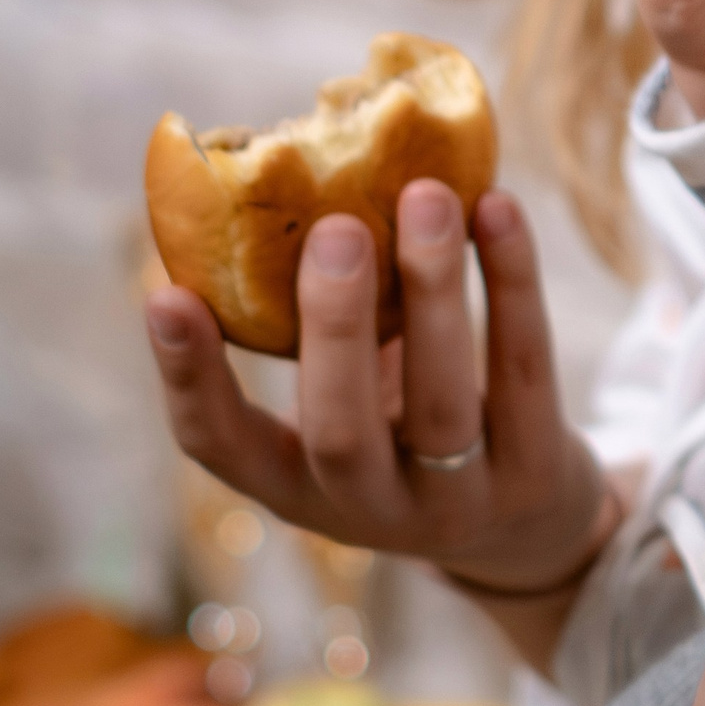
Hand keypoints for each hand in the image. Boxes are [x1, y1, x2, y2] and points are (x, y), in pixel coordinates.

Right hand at [144, 182, 622, 658]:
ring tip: (428, 194)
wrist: (532, 528)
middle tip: (335, 228)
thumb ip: (326, 326)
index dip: (189, 377)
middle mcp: (370, 510)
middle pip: (341, 430)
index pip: (220, 447)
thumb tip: (300, 177)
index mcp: (297, 489)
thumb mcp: (357, 400)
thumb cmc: (414, 428)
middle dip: (335, 326)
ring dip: (434, 289)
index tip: (165, 293)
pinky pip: (524, 368)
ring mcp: (459, 503)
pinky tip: (499, 208)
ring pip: (442, 401)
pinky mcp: (538, 474)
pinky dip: (513, 282)